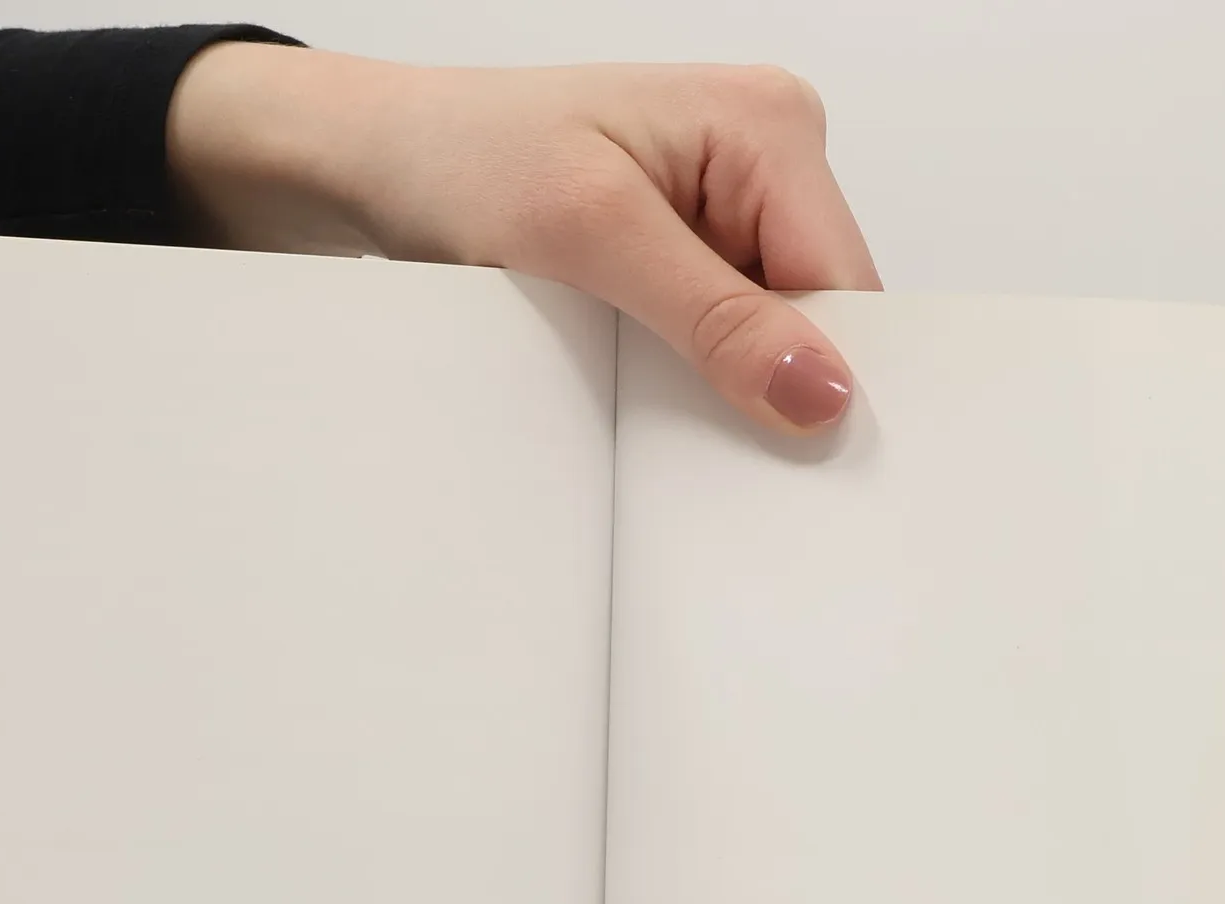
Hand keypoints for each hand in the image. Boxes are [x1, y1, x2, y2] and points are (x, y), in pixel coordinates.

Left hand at [169, 49, 878, 432]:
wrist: (377, 162)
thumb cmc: (462, 159)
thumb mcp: (589, 236)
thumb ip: (712, 317)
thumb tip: (821, 390)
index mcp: (770, 127)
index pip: (847, 287)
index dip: (828, 378)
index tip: (790, 456)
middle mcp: (765, 162)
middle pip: (819, 318)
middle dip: (771, 386)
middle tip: (689, 430)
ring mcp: (729, 211)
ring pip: (771, 341)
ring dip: (721, 387)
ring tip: (642, 391)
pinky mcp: (688, 255)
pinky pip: (721, 341)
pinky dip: (687, 378)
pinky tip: (637, 385)